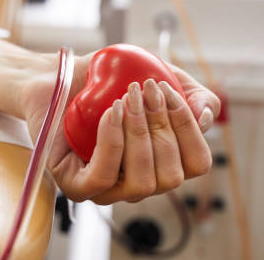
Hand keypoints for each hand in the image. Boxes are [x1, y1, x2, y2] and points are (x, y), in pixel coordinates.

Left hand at [21, 53, 219, 204]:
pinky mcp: (76, 186)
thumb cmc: (104, 81)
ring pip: (142, 182)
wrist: (56, 75)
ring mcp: (108, 189)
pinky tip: (111, 114)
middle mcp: (139, 180)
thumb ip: (190, 92)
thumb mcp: (156, 75)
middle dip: (161, 126)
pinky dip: (112, 143)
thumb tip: (206, 119)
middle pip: (172, 176)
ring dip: (138, 134)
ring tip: (125, 99)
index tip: (166, 90)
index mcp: (162, 160)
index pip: (197, 164)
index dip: (189, 128)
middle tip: (142, 89)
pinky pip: (103, 177)